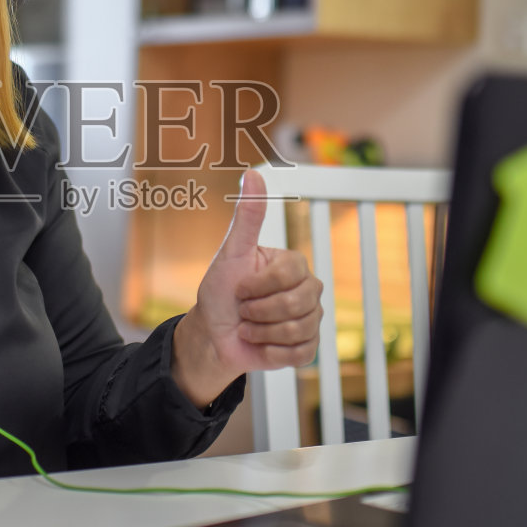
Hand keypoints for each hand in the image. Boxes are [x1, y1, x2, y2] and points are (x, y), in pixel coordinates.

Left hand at [172, 170, 322, 407]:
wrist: (214, 334)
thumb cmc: (221, 291)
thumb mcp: (230, 253)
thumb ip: (247, 216)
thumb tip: (253, 173)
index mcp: (294, 264)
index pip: (289, 274)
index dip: (257, 286)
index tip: (239, 288)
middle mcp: (309, 289)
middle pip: (296, 303)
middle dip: (258, 311)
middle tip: (243, 310)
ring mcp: (311, 319)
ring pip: (298, 329)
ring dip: (261, 332)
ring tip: (249, 327)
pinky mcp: (307, 347)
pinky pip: (300, 353)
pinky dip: (271, 352)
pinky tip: (260, 344)